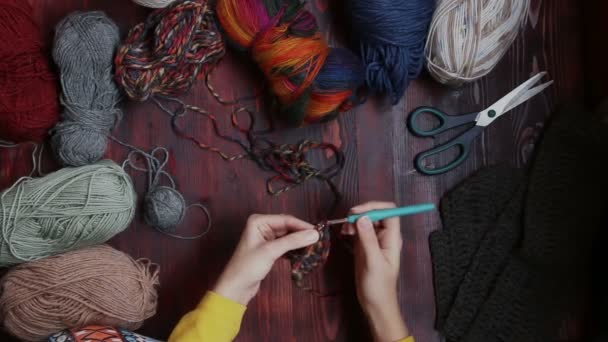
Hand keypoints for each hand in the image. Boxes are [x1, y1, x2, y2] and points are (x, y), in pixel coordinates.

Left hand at [214, 214, 318, 304]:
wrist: (236, 288)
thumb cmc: (248, 266)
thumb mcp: (271, 251)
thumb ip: (293, 241)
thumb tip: (315, 234)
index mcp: (259, 221)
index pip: (286, 220)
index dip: (302, 225)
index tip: (319, 232)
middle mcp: (262, 226)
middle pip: (288, 227)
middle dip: (302, 234)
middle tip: (319, 240)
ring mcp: (266, 238)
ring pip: (288, 236)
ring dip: (299, 242)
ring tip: (314, 247)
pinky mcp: (270, 249)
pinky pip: (286, 245)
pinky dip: (294, 249)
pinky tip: (304, 253)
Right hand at [342, 202, 408, 341]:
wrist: (375, 305)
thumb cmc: (378, 286)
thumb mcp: (373, 262)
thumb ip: (368, 239)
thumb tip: (362, 217)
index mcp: (392, 238)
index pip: (389, 212)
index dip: (375, 207)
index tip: (358, 212)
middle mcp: (384, 236)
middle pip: (376, 213)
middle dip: (362, 213)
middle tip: (347, 220)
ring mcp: (374, 241)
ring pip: (366, 221)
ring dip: (354, 221)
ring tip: (344, 229)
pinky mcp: (364, 246)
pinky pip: (358, 230)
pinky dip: (351, 228)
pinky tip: (344, 234)